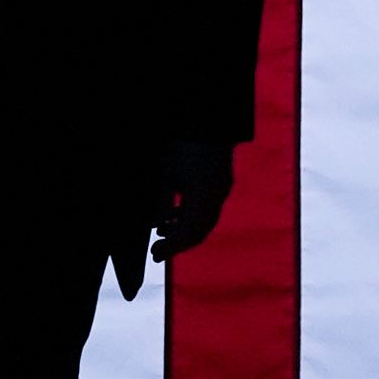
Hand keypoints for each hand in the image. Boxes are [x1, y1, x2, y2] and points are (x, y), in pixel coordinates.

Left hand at [111, 141, 236, 300]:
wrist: (208, 125)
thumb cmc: (184, 145)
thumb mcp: (167, 173)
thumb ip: (162, 201)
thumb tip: (157, 226)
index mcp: (205, 192)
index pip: (191, 231)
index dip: (173, 246)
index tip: (156, 253)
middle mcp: (218, 194)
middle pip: (200, 230)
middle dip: (178, 243)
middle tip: (157, 251)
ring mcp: (222, 188)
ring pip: (205, 221)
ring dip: (184, 230)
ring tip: (162, 232)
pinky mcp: (221, 183)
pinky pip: (208, 209)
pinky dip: (191, 217)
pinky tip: (173, 215)